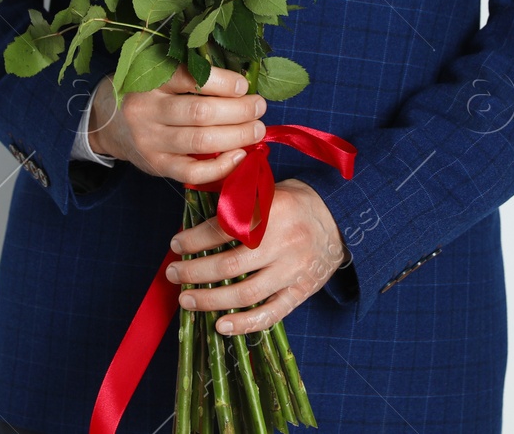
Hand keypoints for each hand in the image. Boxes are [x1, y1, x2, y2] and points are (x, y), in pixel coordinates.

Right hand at [88, 64, 266, 184]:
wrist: (107, 123)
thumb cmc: (144, 91)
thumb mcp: (156, 71)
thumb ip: (191, 73)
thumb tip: (242, 83)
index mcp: (150, 80)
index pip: (190, 78)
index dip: (223, 82)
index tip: (244, 85)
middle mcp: (147, 111)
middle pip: (201, 113)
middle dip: (239, 111)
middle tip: (259, 107)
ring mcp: (150, 141)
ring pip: (201, 142)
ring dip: (237, 137)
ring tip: (257, 130)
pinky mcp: (157, 166)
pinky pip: (192, 172)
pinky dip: (220, 167)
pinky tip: (239, 156)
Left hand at [166, 179, 347, 335]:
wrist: (340, 220)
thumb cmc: (295, 203)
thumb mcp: (269, 189)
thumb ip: (237, 199)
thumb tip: (193, 211)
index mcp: (273, 210)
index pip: (224, 228)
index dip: (194, 239)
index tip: (175, 244)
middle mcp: (284, 242)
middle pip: (230, 265)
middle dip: (195, 272)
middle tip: (173, 274)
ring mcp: (293, 270)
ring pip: (246, 293)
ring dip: (211, 301)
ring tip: (186, 300)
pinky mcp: (301, 291)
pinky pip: (271, 314)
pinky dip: (244, 324)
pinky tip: (220, 326)